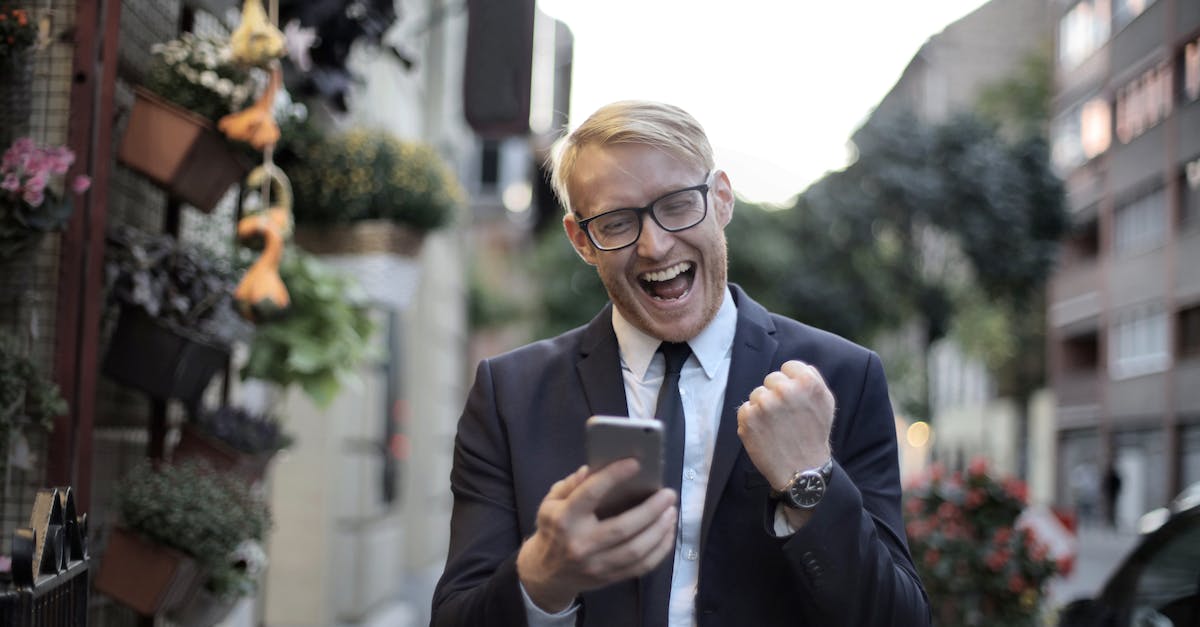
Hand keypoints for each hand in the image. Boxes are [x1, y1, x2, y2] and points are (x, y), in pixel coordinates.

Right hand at [516, 459, 677, 611]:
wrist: (546, 574)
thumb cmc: (553, 530)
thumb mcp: (551, 503)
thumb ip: (571, 485)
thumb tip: (591, 469)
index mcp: (564, 519)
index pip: (590, 494)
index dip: (613, 476)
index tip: (635, 463)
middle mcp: (580, 544)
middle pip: (622, 528)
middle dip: (651, 510)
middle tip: (668, 494)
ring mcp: (596, 565)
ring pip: (636, 550)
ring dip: (659, 530)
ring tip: (672, 511)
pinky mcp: (609, 578)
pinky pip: (641, 567)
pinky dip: (660, 549)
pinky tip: (667, 533)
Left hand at [737, 360, 834, 490]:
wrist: (802, 470)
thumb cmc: (814, 435)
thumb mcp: (825, 402)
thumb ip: (811, 379)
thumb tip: (793, 367)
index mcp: (807, 382)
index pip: (788, 366)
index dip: (791, 383)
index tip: (794, 400)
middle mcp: (785, 390)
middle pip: (771, 379)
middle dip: (776, 394)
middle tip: (786, 417)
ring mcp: (764, 404)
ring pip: (757, 394)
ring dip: (763, 408)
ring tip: (777, 427)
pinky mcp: (748, 418)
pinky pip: (745, 409)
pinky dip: (751, 420)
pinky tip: (765, 433)